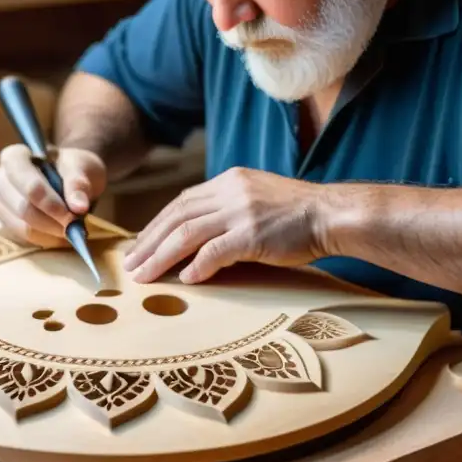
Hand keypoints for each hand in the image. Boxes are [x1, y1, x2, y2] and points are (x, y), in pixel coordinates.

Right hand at [0, 144, 106, 246]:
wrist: (68, 177)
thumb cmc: (73, 167)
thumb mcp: (82, 166)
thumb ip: (79, 183)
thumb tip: (79, 207)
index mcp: (15, 157)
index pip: (27, 184)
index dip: (49, 202)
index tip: (72, 213)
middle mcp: (1, 179)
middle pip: (24, 208)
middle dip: (53, 221)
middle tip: (77, 225)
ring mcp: (0, 202)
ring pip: (24, 227)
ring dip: (53, 232)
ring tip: (74, 229)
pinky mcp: (6, 222)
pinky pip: (27, 238)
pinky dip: (49, 240)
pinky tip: (64, 234)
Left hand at [123, 167, 326, 283]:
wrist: (331, 214)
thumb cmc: (297, 214)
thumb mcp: (256, 199)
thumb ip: (227, 209)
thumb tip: (198, 237)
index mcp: (228, 181)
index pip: (181, 202)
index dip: (156, 225)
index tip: (141, 244)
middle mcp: (229, 191)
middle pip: (176, 216)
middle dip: (148, 242)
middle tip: (130, 263)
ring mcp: (240, 211)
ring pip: (186, 234)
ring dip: (160, 257)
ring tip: (144, 276)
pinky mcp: (252, 233)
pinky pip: (214, 251)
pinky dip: (197, 267)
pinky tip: (185, 280)